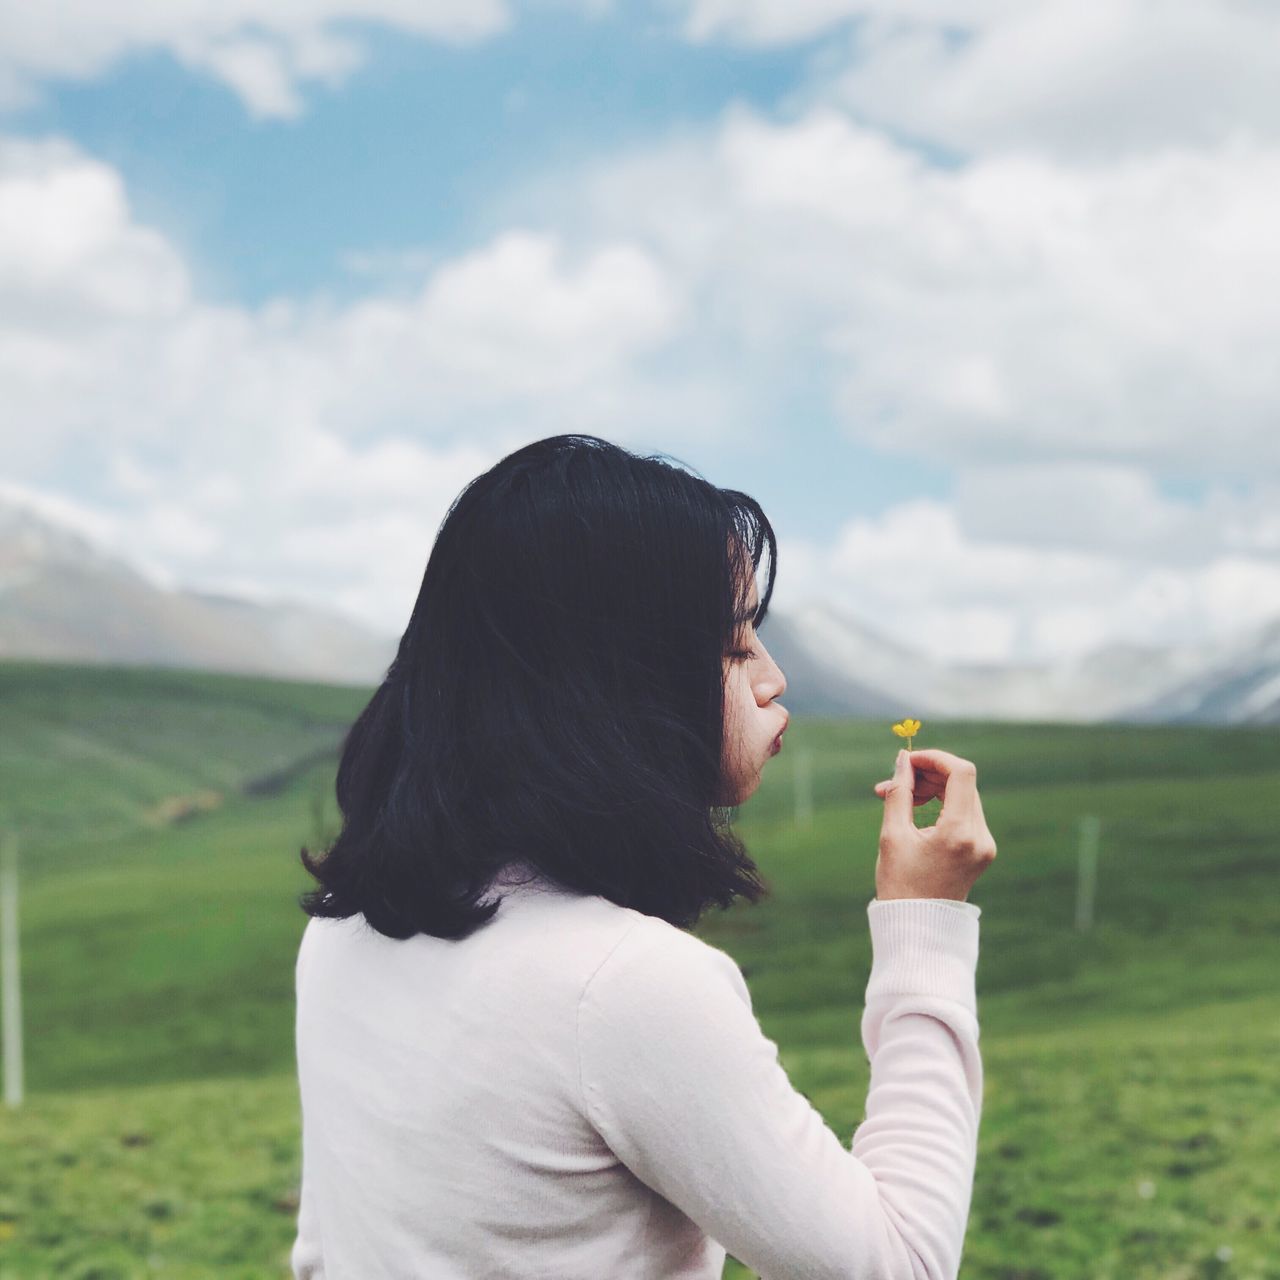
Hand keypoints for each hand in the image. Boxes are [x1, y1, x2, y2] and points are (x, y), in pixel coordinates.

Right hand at [872, 748, 996, 901]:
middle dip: (926, 776)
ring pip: (962, 796)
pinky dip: (940, 805)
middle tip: (892, 783)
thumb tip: (903, 760)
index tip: (908, 761)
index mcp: (960, 833)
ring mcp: (985, 845)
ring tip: (897, 797)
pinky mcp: (982, 850)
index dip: (934, 759)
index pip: (960, 773)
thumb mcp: (893, 835)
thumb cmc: (901, 885)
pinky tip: (914, 811)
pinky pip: (964, 813)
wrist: (919, 929)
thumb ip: (899, 792)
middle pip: (961, 783)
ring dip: (931, 790)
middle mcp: (980, 837)